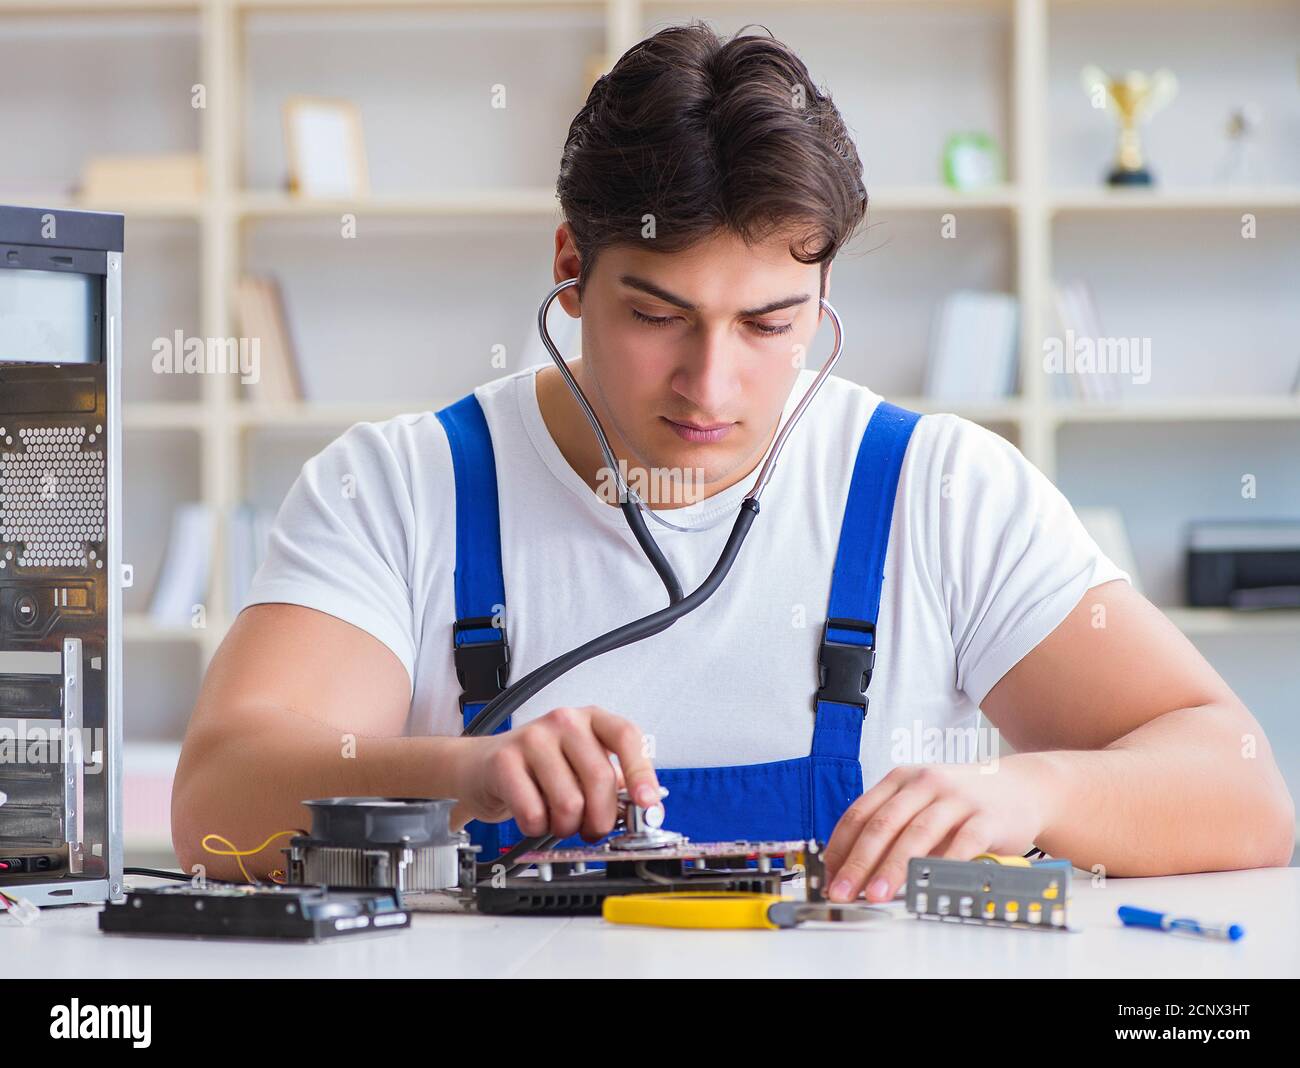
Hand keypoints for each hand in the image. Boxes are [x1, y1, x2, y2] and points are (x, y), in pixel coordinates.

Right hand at [461, 705, 659, 840]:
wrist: (481, 765)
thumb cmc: (538, 768)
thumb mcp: (580, 765)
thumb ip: (613, 783)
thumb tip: (644, 809)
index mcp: (590, 719)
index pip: (626, 736)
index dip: (642, 772)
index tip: (647, 802)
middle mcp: (564, 721)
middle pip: (600, 779)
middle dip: (600, 818)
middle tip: (591, 829)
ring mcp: (533, 738)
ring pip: (569, 802)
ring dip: (566, 826)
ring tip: (557, 820)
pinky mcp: (505, 761)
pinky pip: (534, 813)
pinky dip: (537, 827)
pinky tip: (533, 817)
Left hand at [822, 756, 1057, 903]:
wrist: (1021, 787)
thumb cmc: (963, 801)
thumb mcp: (921, 801)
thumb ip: (892, 828)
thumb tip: (853, 870)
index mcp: (900, 779)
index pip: (860, 813)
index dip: (841, 847)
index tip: (828, 877)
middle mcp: (925, 783)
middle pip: (883, 824)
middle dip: (858, 862)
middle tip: (843, 891)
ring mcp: (956, 798)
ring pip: (917, 834)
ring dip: (893, 867)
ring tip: (876, 894)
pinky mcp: (986, 817)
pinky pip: (961, 843)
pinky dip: (941, 866)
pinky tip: (927, 886)